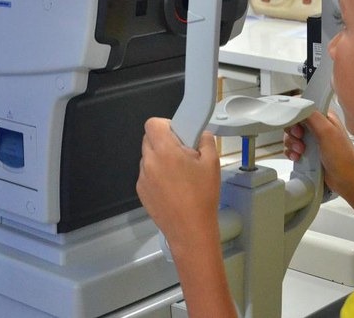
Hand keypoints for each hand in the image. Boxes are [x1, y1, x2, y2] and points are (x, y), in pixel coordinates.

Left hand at [136, 118, 221, 252]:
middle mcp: (149, 162)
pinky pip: (147, 174)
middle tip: (182, 153)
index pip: (152, 123)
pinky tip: (173, 188)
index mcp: (164, 151)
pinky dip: (157, 175)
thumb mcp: (212, 164)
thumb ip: (206, 141)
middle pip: (149, 139)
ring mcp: (142, 178)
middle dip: (164, 141)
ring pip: (148, 157)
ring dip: (160, 159)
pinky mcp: (141, 192)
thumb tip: (201, 134)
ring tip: (179, 174)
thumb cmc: (202, 197)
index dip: (166, 125)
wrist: (190, 230)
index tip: (179, 134)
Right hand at [284, 110, 353, 197]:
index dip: (296, 115)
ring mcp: (312, 140)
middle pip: (294, 122)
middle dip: (293, 132)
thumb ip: (312, 116)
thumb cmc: (343, 158)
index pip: (304, 108)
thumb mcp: (328, 132)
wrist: (347, 182)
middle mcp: (318, 127)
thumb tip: (298, 105)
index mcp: (325, 117)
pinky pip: (292, 149)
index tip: (297, 125)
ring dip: (292, 144)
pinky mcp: (308, 153)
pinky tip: (297, 158)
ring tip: (301, 152)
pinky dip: (291, 153)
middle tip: (300, 140)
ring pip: (291, 136)